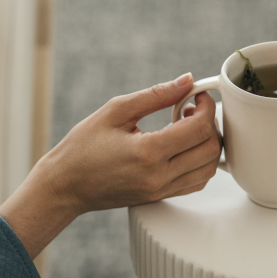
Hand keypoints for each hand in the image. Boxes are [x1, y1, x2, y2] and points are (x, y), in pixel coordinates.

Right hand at [0, 74, 221, 257]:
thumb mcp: (115, 111)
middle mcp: (159, 176)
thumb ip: (156, 95)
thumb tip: (187, 80)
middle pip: (211, 149)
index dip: (207, 106)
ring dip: (209, 143)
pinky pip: (197, 182)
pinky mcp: (161, 197)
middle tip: (193, 109)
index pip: (199, 129)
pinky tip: (184, 146)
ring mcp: (162, 190)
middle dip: (211, 123)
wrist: (65, 186)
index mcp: (148, 153)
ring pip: (209, 168)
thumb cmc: (82, 148)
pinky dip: (201, 162)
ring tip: (187, 127)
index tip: (197, 95)